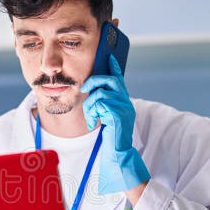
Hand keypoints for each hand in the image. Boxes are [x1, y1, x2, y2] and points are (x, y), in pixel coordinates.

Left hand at [81, 54, 149, 193]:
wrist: (118, 152)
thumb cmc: (111, 136)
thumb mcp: (107, 116)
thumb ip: (103, 104)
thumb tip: (92, 94)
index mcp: (123, 101)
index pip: (119, 79)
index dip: (114, 67)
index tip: (110, 57)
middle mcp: (126, 102)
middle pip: (109, 80)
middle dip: (93, 81)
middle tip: (84, 89)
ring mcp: (124, 107)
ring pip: (100, 94)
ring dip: (90, 105)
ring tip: (90, 117)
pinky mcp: (119, 115)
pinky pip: (100, 104)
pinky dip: (92, 113)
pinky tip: (94, 123)